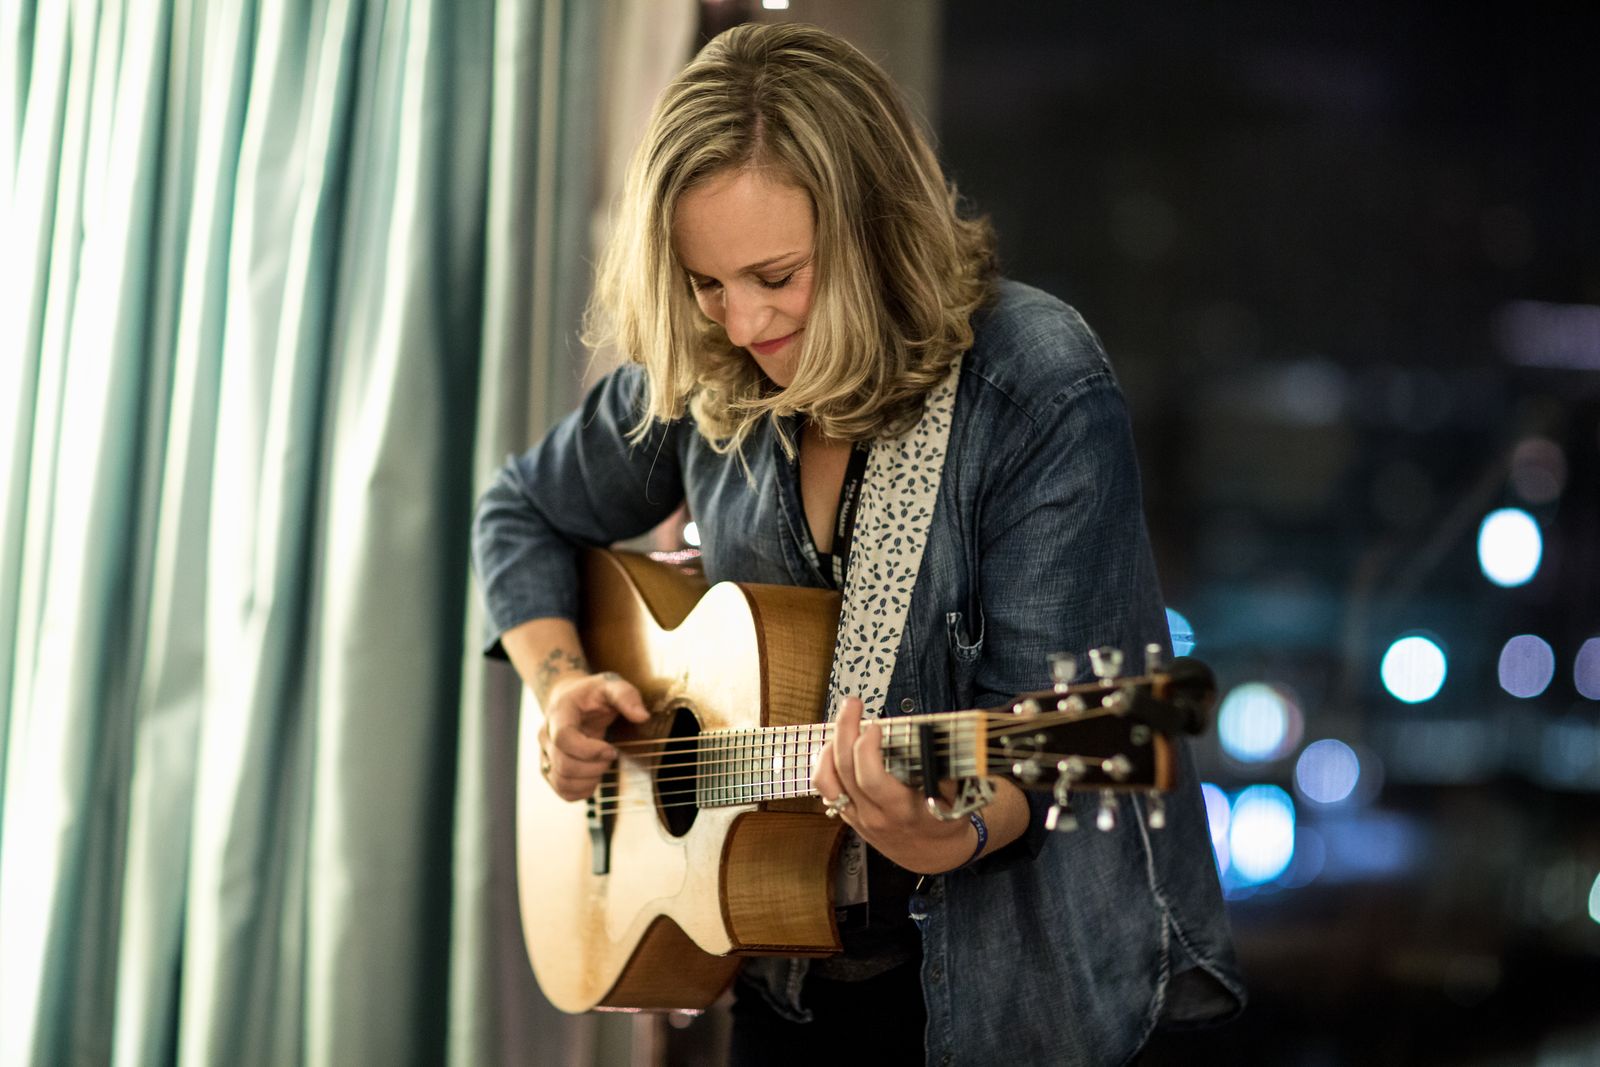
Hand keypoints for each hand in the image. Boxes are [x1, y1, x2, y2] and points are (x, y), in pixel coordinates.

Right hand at [538, 671, 649, 801]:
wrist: (571, 699)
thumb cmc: (592, 694)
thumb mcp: (611, 685)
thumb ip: (626, 697)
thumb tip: (642, 716)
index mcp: (559, 713)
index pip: (564, 739)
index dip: (590, 750)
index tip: (612, 749)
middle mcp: (546, 736)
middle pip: (564, 765)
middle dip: (594, 767)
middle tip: (612, 755)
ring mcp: (545, 754)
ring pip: (562, 782)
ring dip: (589, 781)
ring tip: (603, 765)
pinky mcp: (550, 769)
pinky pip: (562, 791)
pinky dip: (582, 791)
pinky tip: (595, 777)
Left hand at [811, 695, 975, 874]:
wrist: (932, 855)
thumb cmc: (945, 821)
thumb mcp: (957, 799)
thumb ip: (944, 771)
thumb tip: (935, 737)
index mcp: (902, 810)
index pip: (872, 778)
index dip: (867, 747)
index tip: (876, 725)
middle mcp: (874, 815)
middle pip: (845, 770)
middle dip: (846, 730)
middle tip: (853, 704)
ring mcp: (857, 817)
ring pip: (826, 780)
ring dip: (830, 745)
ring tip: (842, 723)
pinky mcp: (848, 816)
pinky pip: (825, 789)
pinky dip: (824, 763)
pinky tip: (834, 744)